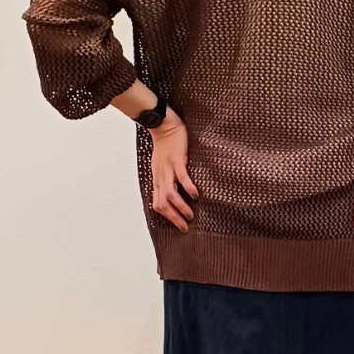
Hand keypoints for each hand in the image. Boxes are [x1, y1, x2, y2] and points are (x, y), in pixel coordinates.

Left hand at [149, 108, 197, 232]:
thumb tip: (171, 193)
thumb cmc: (164, 146)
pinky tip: (195, 194)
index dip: (167, 217)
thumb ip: (165, 178)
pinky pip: (181, 177)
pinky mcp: (176, 160)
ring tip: (190, 214)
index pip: (157, 204)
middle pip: (163, 204)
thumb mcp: (160, 166)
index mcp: (157, 180)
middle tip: (185, 227)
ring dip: (180, 207)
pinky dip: (188, 188)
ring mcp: (168, 169)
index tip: (178, 225)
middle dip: (174, 218)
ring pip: (170, 194)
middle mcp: (161, 177)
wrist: (163, 125)